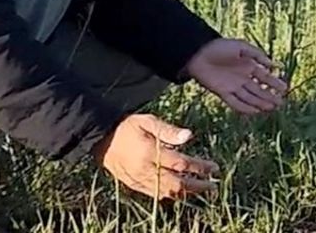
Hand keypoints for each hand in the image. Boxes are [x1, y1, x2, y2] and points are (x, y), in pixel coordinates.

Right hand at [94, 113, 218, 199]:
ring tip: (201, 189)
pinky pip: (155, 195)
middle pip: (177, 184)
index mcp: (150, 153)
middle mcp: (145, 170)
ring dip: (187, 193)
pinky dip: (171, 195)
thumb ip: (168, 130)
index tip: (214, 168)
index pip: (181, 164)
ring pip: (167, 193)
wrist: (101, 139)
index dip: (200, 167)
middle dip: (198, 186)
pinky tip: (181, 191)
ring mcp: (139, 180)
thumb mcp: (147, 121)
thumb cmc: (127, 127)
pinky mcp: (134, 185)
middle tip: (213, 185)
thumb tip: (189, 136)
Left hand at [185, 38, 288, 114]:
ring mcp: (233, 86)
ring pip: (250, 97)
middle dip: (270, 96)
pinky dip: (245, 108)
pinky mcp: (223, 93)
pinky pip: (236, 103)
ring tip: (272, 107)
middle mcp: (242, 78)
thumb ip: (258, 55)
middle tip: (281, 103)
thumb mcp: (242, 47)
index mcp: (248, 66)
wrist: (199, 53)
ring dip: (261, 103)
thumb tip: (274, 65)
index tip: (284, 89)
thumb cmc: (220, 47)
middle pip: (259, 90)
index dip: (274, 83)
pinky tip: (255, 111)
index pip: (265, 77)